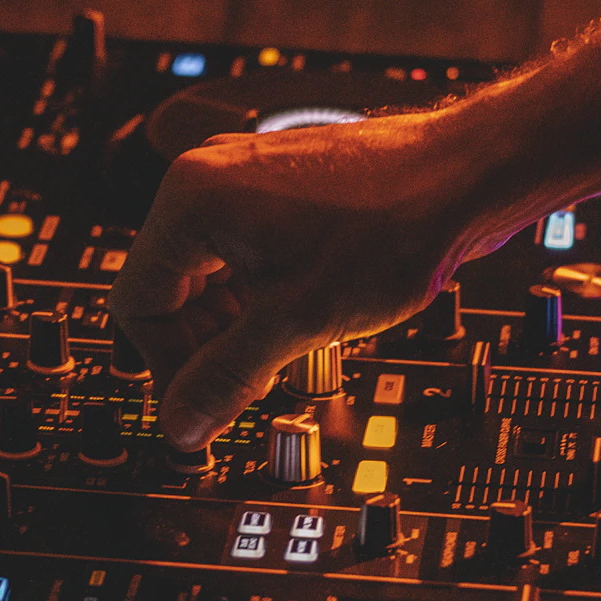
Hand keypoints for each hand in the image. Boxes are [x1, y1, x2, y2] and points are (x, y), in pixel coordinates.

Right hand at [109, 107, 512, 449]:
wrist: (464, 176)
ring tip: (283, 348)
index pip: (136, 302)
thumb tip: (180, 426)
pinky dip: (256, 291)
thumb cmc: (389, 228)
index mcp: (191, 200)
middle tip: (248, 382)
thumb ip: (225, 379)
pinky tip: (298, 315)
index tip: (203, 402)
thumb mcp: (295, 323)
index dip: (167, 365)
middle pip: (167, 286)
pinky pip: (240, 249)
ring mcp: (243, 174)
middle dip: (202, 343)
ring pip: (206, 272)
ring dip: (231, 322)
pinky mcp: (278, 183)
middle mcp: (206, 175)